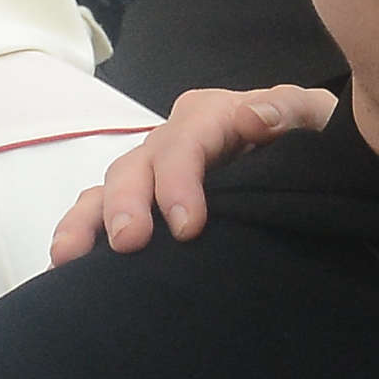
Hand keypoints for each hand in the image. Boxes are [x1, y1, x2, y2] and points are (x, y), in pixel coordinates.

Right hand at [48, 84, 337, 263]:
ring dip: (86, 223)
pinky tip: (65, 267)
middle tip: (129, 244)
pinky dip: (81, 235)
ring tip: (69, 257)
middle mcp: (172, 140)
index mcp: (210, 115)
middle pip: (136, 167)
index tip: (188, 228)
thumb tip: (252, 117)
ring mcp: (153, 171)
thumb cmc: (311, 136)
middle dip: (126, 205)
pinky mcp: (143, 201)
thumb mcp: (314, 116)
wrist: (308, 162)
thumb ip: (290, 110)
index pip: (184, 144)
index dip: (178, 183)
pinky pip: (100, 213)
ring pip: (108, 190)